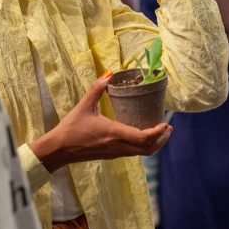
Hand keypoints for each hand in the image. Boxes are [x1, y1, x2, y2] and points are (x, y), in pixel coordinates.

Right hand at [29, 72, 172, 172]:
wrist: (59, 149)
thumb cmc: (71, 128)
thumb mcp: (84, 105)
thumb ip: (97, 88)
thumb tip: (108, 73)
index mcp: (113, 133)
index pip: (142, 137)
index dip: (157, 132)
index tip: (165, 123)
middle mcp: (118, 146)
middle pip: (147, 149)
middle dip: (161, 139)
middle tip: (169, 128)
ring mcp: (115, 153)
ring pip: (141, 153)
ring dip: (154, 144)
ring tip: (161, 132)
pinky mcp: (111, 155)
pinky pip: (133, 153)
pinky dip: (143, 146)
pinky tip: (142, 136)